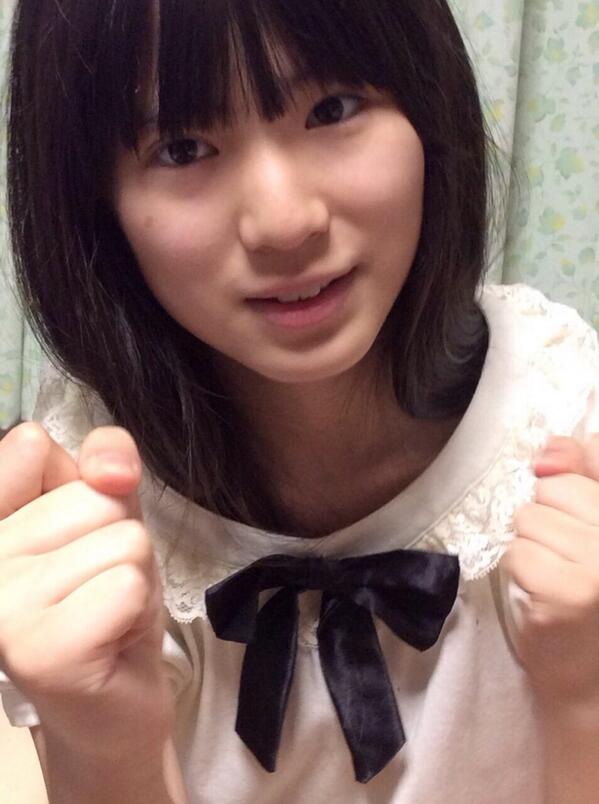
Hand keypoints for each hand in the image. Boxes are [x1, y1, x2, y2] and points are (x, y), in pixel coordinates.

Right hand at [0, 423, 170, 759]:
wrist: (111, 701)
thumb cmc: (104, 597)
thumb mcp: (108, 512)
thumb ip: (105, 461)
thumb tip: (111, 469)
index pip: (30, 444)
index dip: (87, 473)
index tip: (82, 527)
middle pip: (97, 497)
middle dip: (120, 538)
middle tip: (99, 586)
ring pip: (122, 538)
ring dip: (134, 575)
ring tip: (106, 610)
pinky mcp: (36, 649)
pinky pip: (127, 583)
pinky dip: (138, 607)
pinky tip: (111, 637)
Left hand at [502, 434, 598, 708]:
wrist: (594, 683)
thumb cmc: (595, 600)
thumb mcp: (595, 532)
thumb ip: (581, 479)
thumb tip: (546, 453)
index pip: (597, 453)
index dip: (574, 471)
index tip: (572, 502)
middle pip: (554, 486)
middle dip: (548, 516)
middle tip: (568, 555)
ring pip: (529, 518)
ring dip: (533, 545)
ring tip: (557, 574)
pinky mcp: (567, 593)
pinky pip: (517, 551)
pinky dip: (522, 570)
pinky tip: (545, 594)